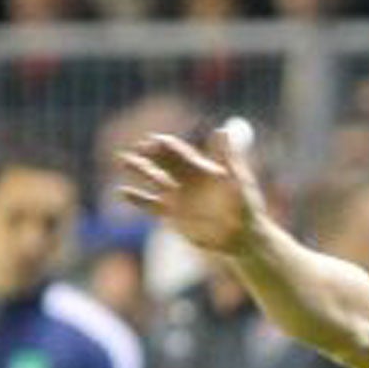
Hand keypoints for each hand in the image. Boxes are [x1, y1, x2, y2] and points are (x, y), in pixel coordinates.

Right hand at [117, 123, 264, 255]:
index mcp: (201, 167)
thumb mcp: (238, 180)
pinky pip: (151, 205)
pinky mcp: (172, 215)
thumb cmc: (245, 206)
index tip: (155, 141)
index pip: (180, 151)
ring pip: (154, 179)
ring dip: (139, 169)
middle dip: (150, 154)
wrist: (242, 236)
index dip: (167, 146)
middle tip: (138, 148)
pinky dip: (138, 198)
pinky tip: (123, 191)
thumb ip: (227, 157)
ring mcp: (178, 197)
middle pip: (163, 162)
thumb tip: (222, 131)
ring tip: (124, 159)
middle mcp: (186, 179)